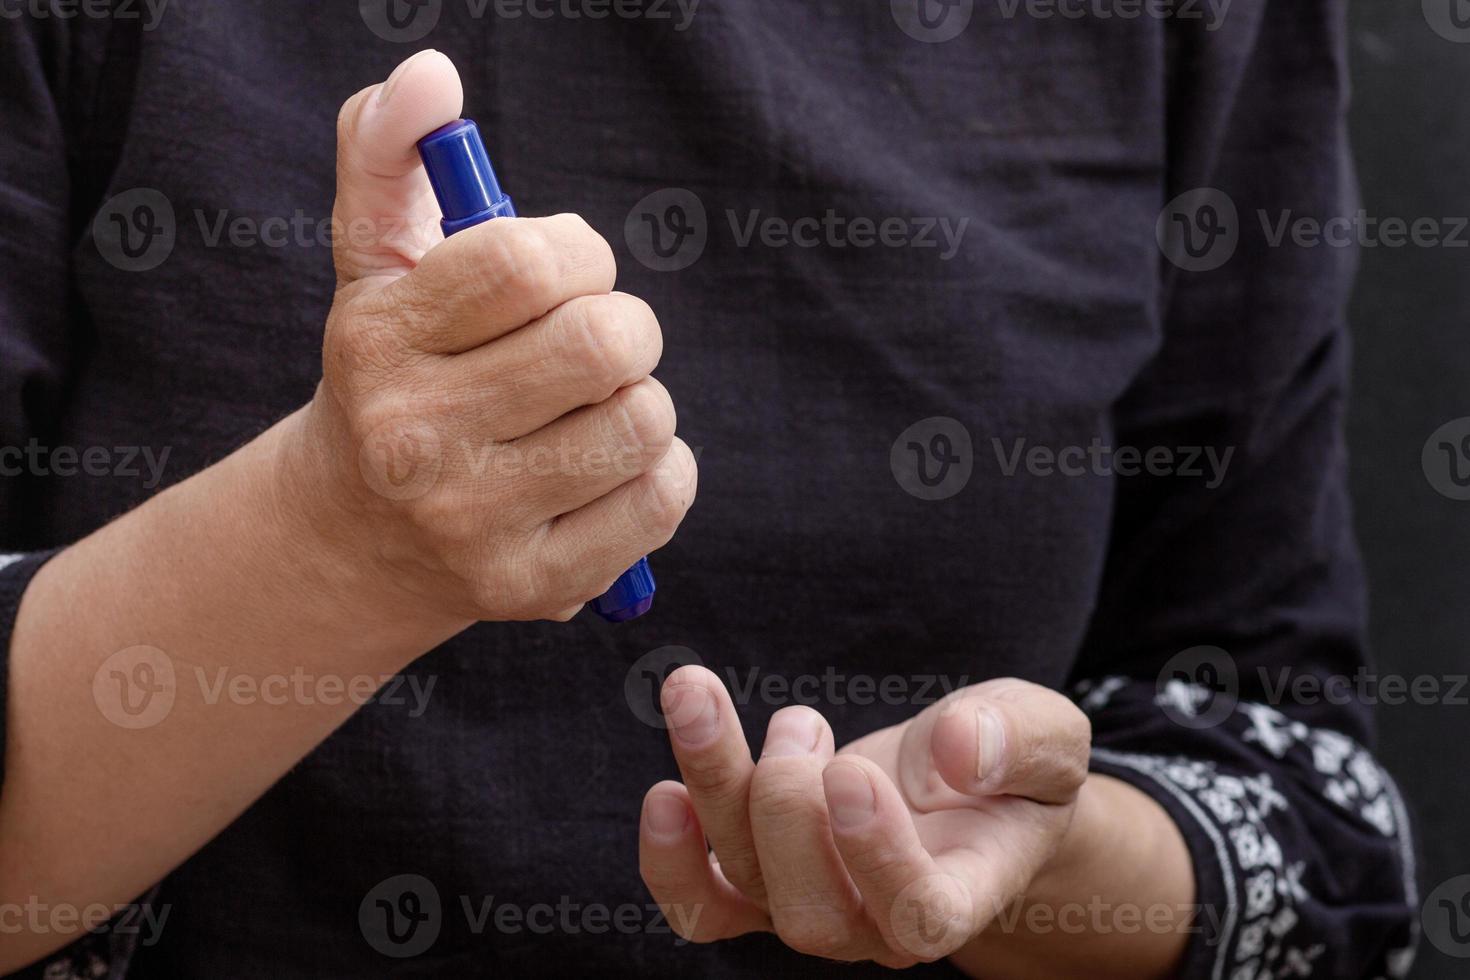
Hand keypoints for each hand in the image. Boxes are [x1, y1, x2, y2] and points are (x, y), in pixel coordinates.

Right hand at [287, 51, 696, 623]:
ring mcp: (473, 522)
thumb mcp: (375, 263)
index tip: (567, 275)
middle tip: (597, 344)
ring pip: (641, 423)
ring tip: (596, 408)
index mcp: (378, 338)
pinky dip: (664, 471)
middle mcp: (415, 438)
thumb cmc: (394, 374)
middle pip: (605, 344)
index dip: (579, 253)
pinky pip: (660, 501)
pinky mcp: (531, 587)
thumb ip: (390, 152)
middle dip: (624, 327)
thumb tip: (429, 73)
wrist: (357, 535)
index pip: (529, 261)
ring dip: (641, 400)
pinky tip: (615, 466)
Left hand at [638, 666, 1091, 966]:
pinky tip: (667, 792)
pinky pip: (702, 905)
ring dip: (712, 785)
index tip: (854, 772)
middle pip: (812, 912)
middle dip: (786, 807)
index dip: (879, 857)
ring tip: (701, 694)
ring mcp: (813, 906)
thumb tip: (954, 750)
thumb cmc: (1010, 767)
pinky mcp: (761, 883)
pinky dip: (670, 860)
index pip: (920, 913)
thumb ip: (1015, 740)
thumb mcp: (1044, 735)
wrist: (968, 788)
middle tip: (802, 719)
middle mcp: (879, 920)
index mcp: (962, 892)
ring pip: (745, 883)